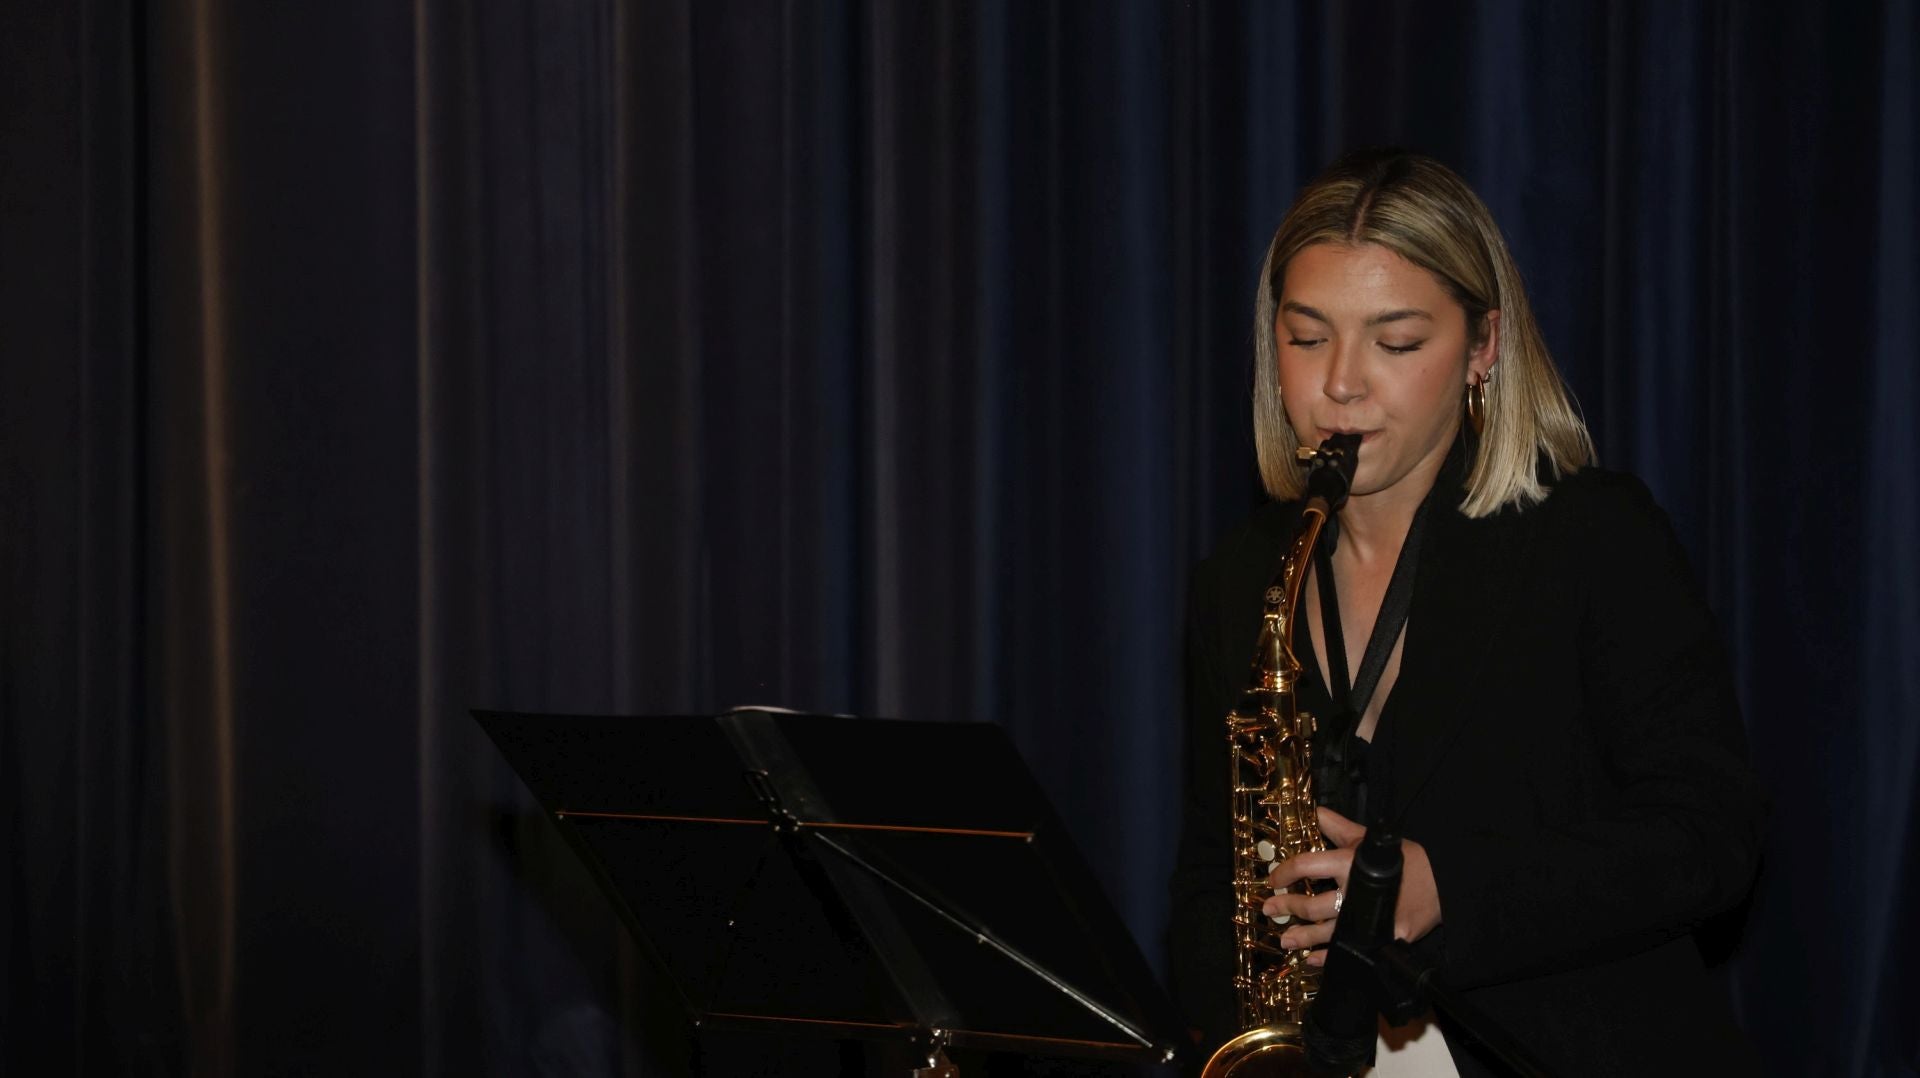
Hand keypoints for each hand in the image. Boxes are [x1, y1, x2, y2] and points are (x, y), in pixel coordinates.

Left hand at [1260, 807, 1443, 965]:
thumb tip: (1316, 812)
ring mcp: (1370, 920)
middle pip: (1313, 906)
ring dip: (1302, 938)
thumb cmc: (1405, 860)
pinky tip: (1312, 959)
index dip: (1286, 872)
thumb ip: (1340, 828)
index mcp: (1351, 864)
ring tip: (1285, 940)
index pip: (1308, 866)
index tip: (1274, 879)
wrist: (1445, 883)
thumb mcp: (1371, 839)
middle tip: (1270, 910)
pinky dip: (1328, 958)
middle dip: (1288, 908)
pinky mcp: (1384, 939)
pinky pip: (1349, 952)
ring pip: (1327, 933)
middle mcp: (1356, 894)